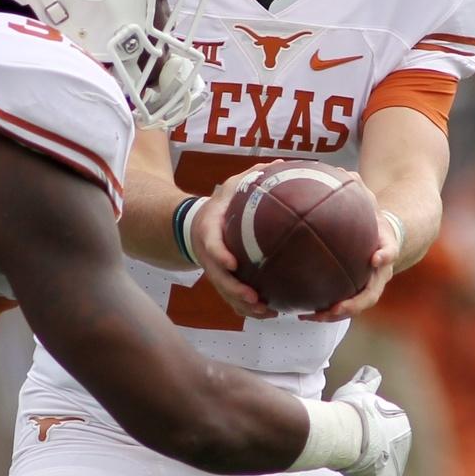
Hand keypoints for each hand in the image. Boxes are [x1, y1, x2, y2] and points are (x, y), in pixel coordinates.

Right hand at [187, 163, 277, 320]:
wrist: (196, 226)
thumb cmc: (221, 206)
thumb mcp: (230, 186)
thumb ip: (250, 177)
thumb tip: (277, 164)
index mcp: (209, 231)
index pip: (210, 245)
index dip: (220, 256)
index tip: (232, 263)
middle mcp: (210, 256)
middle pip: (219, 278)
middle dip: (235, 291)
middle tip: (254, 298)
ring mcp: (215, 272)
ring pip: (227, 294)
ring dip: (244, 306)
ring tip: (267, 311)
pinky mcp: (223, 281)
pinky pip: (234, 299)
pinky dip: (250, 309)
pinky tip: (272, 312)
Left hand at [302, 178, 398, 322]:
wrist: (386, 238)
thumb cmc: (373, 217)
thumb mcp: (370, 201)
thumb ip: (359, 187)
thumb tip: (342, 170)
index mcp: (386, 248)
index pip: (390, 251)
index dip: (385, 255)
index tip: (377, 258)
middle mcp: (380, 273)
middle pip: (370, 294)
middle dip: (354, 304)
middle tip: (335, 308)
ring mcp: (368, 286)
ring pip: (353, 306)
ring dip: (333, 314)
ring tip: (309, 316)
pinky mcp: (355, 293)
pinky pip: (339, 305)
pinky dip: (322, 310)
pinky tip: (298, 310)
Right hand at [330, 365, 411, 475]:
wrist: (345, 433)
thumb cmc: (350, 411)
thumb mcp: (359, 389)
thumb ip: (367, 380)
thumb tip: (370, 370)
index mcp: (402, 424)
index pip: (388, 433)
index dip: (372, 435)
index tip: (356, 435)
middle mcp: (404, 446)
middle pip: (388, 455)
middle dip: (376, 458)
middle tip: (355, 455)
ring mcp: (395, 468)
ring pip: (386, 474)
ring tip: (357, 473)